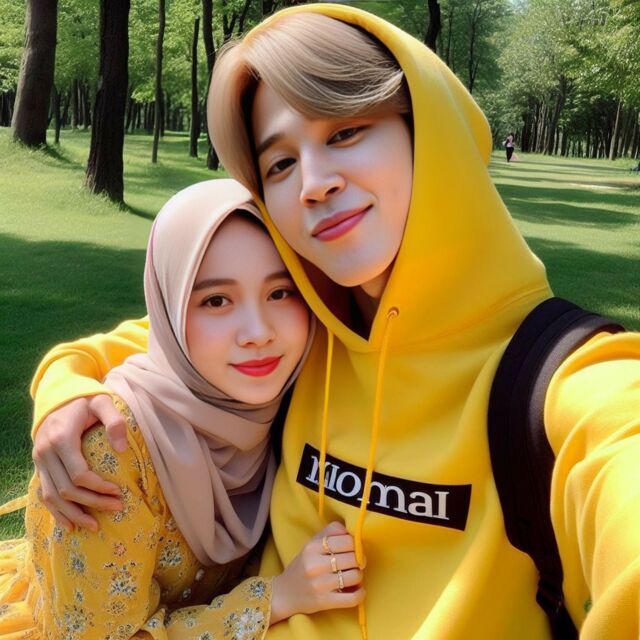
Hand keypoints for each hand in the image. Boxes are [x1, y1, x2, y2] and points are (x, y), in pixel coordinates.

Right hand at [32, 394, 125, 530]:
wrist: (59, 396)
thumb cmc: (86, 400)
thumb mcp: (103, 402)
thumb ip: (115, 421)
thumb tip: (121, 449)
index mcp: (61, 438)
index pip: (79, 473)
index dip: (98, 487)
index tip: (119, 491)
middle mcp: (45, 452)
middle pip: (67, 489)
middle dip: (92, 502)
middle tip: (117, 508)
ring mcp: (39, 461)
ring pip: (52, 497)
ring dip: (74, 514)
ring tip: (95, 526)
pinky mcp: (39, 466)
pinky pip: (44, 494)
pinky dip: (56, 511)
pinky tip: (71, 524)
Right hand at [270, 521, 364, 624]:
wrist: (284, 593)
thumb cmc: (303, 565)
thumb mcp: (312, 543)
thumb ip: (331, 532)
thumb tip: (351, 531)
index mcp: (312, 547)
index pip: (346, 541)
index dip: (355, 545)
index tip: (353, 550)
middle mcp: (315, 565)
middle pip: (353, 558)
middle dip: (359, 560)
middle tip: (355, 563)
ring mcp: (320, 585)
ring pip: (355, 576)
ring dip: (358, 576)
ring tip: (352, 576)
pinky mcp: (324, 602)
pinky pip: (353, 598)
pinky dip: (360, 594)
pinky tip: (356, 590)